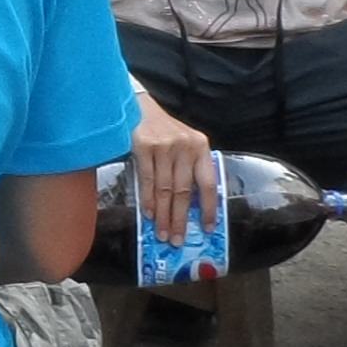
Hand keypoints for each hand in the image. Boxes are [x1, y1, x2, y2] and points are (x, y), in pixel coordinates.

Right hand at [131, 91, 214, 246]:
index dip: (208, 208)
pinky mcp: (143, 146)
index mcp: (200, 147)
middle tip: (178, 240)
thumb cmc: (164, 130)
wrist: (138, 106)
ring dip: (163, 215)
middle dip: (180, 219)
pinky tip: (149, 215)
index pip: (208, 183)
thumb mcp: (185, 144)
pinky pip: (146, 180)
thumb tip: (190, 208)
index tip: (207, 228)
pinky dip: (147, 200)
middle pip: (184, 191)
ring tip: (163, 234)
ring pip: (165, 189)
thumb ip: (190, 169)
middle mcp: (185, 147)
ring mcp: (164, 147)